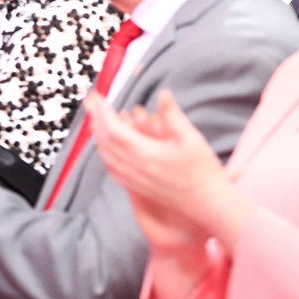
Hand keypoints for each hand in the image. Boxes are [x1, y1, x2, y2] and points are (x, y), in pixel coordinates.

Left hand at [88, 90, 245, 241]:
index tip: (96, 96)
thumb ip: (173, 116)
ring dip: (97, 136)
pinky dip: (105, 154)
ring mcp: (135, 180)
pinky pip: (113, 169)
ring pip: (106, 156)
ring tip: (94, 120)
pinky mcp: (138, 188)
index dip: (102, 112)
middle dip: (95, 119)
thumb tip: (163, 93)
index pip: (114, 130)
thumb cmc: (204, 172)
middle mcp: (135, 168)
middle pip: (106, 141)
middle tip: (90, 102)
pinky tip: (105, 148)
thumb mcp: (192, 139)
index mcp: (146, 154)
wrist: (208, 205)